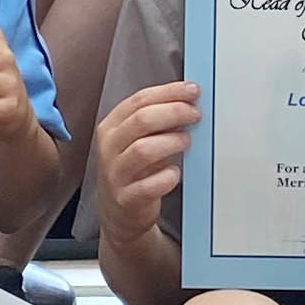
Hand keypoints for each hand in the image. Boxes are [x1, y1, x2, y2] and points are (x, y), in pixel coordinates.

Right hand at [94, 81, 198, 246]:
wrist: (118, 213)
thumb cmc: (134, 170)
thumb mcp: (137, 140)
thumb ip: (157, 121)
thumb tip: (188, 100)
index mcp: (111, 126)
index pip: (139, 100)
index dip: (169, 92)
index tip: (193, 90)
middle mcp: (109, 148)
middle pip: (142, 120)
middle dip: (174, 112)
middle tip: (195, 115)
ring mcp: (115, 174)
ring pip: (144, 150)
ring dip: (172, 142)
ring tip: (186, 142)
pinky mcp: (126, 199)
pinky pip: (150, 185)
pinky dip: (168, 177)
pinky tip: (176, 173)